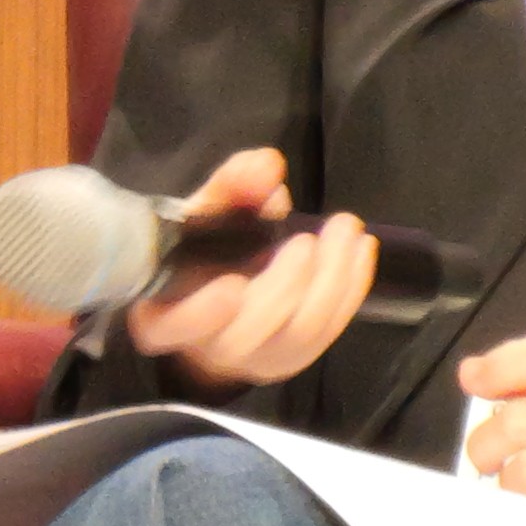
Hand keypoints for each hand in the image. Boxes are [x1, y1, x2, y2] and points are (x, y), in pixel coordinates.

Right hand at [118, 147, 380, 390]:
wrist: (223, 293)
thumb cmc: (203, 250)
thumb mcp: (208, 212)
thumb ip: (232, 186)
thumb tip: (267, 166)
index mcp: (165, 313)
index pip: (173, 326)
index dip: (201, 316)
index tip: (232, 285)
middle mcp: (207, 348)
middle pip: (247, 334)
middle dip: (284, 286)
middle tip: (306, 240)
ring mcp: (255, 359)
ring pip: (297, 335)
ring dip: (330, 281)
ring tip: (345, 230)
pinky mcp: (294, 358)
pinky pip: (329, 331)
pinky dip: (350, 288)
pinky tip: (360, 248)